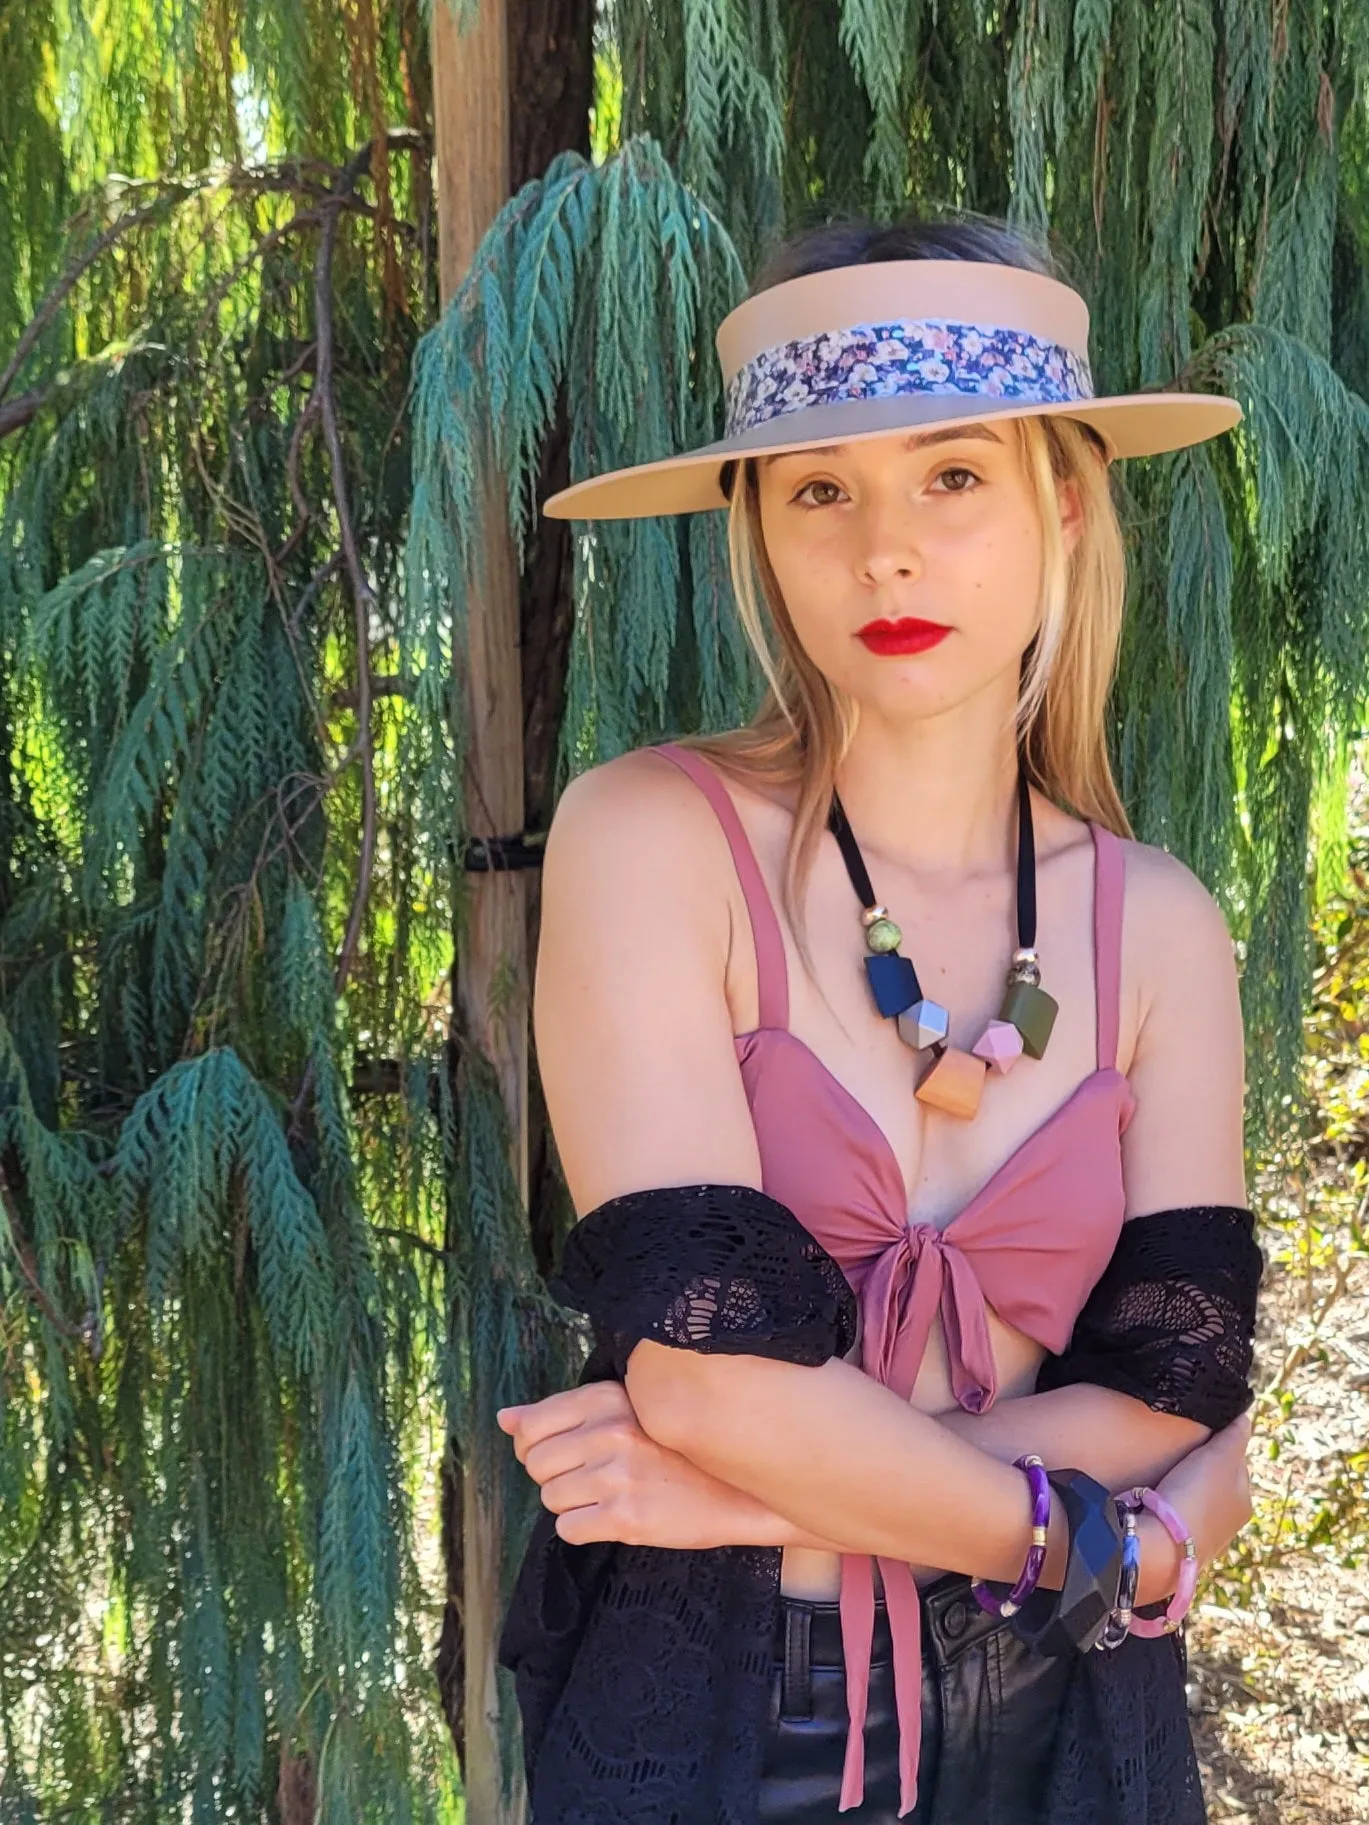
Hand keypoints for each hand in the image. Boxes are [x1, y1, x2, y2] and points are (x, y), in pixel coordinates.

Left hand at [496, 1381, 792, 1549]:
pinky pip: (568, 1529)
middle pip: (536, 1464)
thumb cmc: (676, 1448)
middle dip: (554, 1477)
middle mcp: (609, 1432)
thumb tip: (504, 1419)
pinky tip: (612, 1517)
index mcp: (607, 1398)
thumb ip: (560, 1413)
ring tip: (607, 1495)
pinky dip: (583, 1528)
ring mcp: (617, 1475)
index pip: (531, 1424)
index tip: (557, 1453)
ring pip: (550, 1498)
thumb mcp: (623, 1412)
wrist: (735, 1491)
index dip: (534, 1445)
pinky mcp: (625, 1518)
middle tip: (589, 1478)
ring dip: (571, 1503)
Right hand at [1128, 1410, 1253, 1603]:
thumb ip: (1235, 1435)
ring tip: (1167, 1477)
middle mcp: (1231, 1523)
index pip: (1237, 1462)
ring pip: (1199, 1502)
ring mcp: (1206, 1539)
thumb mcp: (1219, 1457)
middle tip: (1181, 1455)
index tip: (1200, 1435)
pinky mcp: (1181, 1549)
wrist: (1162, 1545)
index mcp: (1245, 1501)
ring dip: (1187, 1490)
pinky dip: (1174, 1508)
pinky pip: (1180, 1519)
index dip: (1219, 1445)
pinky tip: (1158, 1502)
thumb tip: (1246, 1416)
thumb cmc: (1194, 1495)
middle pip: (1218, 1484)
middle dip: (1203, 1470)